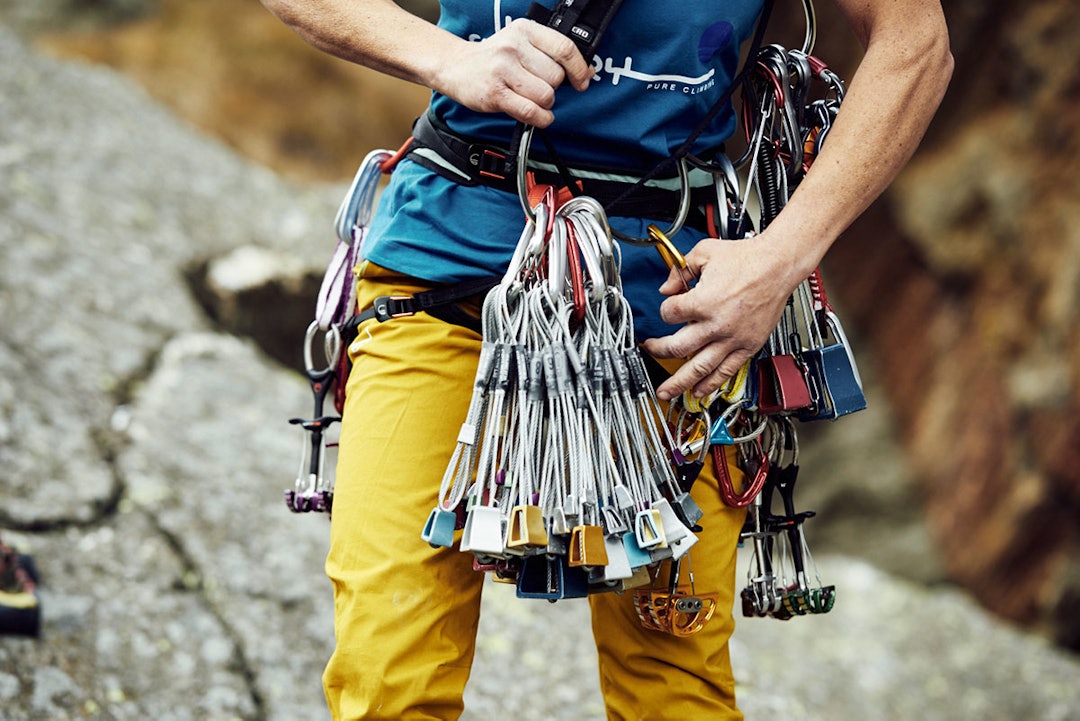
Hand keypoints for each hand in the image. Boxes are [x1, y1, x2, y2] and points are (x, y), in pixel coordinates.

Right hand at [434, 18, 591, 126]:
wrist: (456, 66)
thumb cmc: (493, 58)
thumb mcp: (521, 44)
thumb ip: (551, 54)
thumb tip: (587, 72)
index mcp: (525, 30)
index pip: (565, 48)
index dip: (578, 69)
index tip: (582, 82)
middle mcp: (514, 46)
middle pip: (556, 77)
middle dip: (552, 88)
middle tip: (538, 87)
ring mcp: (503, 70)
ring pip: (546, 95)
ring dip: (544, 104)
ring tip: (531, 99)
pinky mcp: (495, 93)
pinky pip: (531, 111)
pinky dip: (540, 118)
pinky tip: (537, 116)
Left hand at [641, 233, 805, 400]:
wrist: (778, 266)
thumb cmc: (747, 258)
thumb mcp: (704, 253)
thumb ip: (679, 270)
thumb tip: (666, 287)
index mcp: (703, 301)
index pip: (669, 314)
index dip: (665, 309)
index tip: (670, 307)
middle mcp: (716, 324)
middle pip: (677, 347)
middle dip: (659, 350)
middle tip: (650, 350)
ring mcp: (732, 338)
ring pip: (699, 367)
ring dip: (679, 382)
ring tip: (666, 392)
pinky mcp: (747, 346)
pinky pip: (726, 371)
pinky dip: (710, 384)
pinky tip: (699, 392)